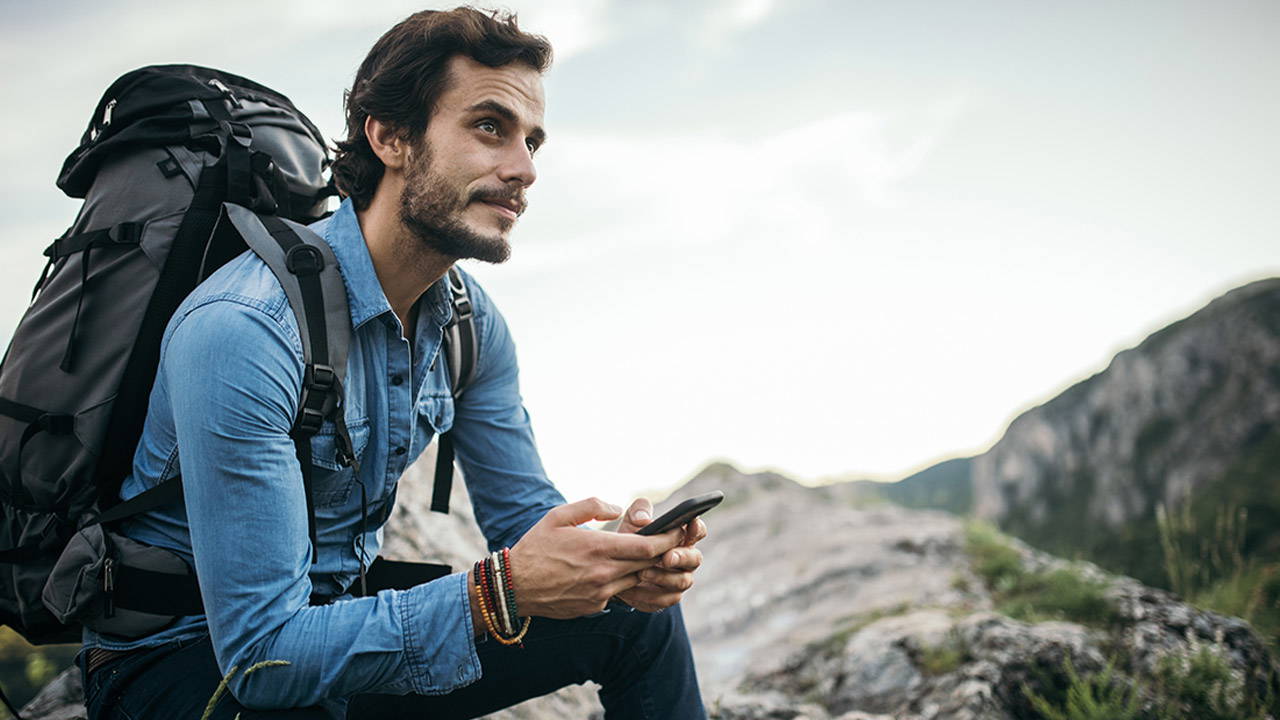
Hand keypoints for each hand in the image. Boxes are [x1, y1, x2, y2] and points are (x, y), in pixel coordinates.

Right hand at [507, 498, 684, 618]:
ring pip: (636, 580)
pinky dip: (623, 581)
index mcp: (597, 548)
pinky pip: (618, 592)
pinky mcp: (594, 606)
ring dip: (645, 568)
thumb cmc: (536, 547)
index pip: (646, 546)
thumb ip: (591, 505)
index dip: (668, 539)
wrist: (514, 587)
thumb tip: (616, 507)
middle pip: (648, 564)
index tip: (679, 530)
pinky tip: (618, 571)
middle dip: (664, 553)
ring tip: (648, 555)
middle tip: (674, 541)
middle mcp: (603, 573)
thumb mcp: (558, 515)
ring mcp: (599, 593)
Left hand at [612, 498, 707, 611]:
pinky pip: (666, 599)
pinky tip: (632, 589)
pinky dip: (648, 595)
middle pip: (695, 558)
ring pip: (682, 581)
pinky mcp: (668, 597)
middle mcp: (686, 559)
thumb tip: (643, 519)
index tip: (690, 523)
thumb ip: (638, 512)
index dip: (697, 528)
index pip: (697, 531)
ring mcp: (679, 579)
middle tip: (666, 557)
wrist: (617, 570)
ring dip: (662, 577)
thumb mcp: (631, 524)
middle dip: (682, 557)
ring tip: (642, 572)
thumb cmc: (630, 542)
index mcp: (682, 537)